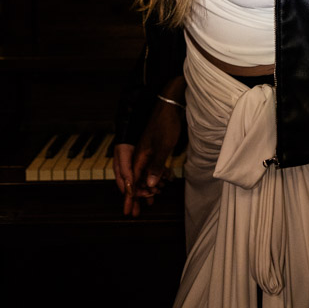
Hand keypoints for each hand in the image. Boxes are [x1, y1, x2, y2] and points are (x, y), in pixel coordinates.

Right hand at [114, 98, 183, 216]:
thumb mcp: (164, 146)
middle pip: (135, 179)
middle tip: (138, 211)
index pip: (132, 179)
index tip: (131, 209)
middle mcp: (140, 154)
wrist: (170, 104)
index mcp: (139, 155)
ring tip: (151, 201)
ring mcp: (147, 151)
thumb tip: (151, 185)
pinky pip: (151, 167)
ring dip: (146, 188)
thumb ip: (156, 165)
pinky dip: (154, 177)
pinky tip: (161, 183)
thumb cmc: (166, 123)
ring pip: (143, 174)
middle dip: (136, 195)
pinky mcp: (154, 148)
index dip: (133, 194)